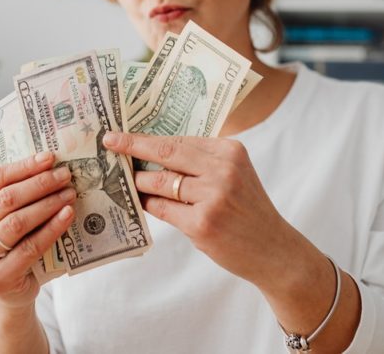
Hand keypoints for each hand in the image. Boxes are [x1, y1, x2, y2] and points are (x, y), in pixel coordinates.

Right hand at [0, 152, 75, 309]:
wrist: (6, 290)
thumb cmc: (9, 243)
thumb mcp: (2, 217)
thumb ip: (15, 194)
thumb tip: (49, 163)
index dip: (24, 166)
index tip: (50, 157)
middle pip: (6, 200)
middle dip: (39, 184)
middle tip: (64, 175)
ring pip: (17, 223)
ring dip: (47, 204)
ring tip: (69, 194)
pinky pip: (29, 248)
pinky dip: (52, 229)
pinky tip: (67, 216)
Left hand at [102, 131, 305, 287]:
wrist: (273, 250)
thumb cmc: (248, 210)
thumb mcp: (236, 174)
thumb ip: (203, 161)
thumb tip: (153, 152)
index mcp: (230, 151)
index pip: (179, 139)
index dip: (147, 137)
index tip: (121, 134)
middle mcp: (223, 170)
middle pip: (166, 152)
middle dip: (132, 146)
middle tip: (109, 143)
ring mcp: (213, 197)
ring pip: (159, 182)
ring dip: (139, 182)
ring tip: (128, 182)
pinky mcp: (202, 224)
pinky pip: (163, 209)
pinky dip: (150, 205)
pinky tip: (144, 203)